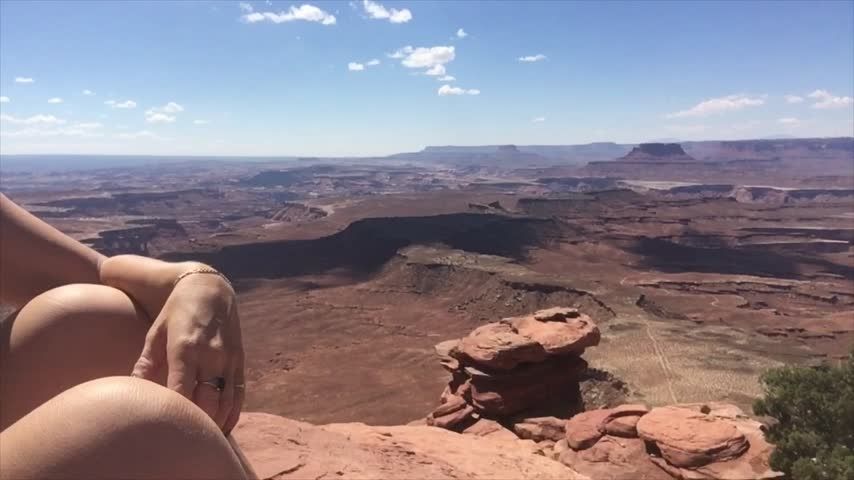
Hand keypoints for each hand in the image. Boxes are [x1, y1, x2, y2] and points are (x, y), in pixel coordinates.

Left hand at [131, 272, 244, 432]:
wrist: (209, 289)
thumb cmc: (175, 312)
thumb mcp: (155, 333)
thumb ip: (145, 365)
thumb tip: (133, 391)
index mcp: (185, 348)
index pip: (181, 390)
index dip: (176, 412)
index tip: (166, 427)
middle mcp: (211, 355)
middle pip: (206, 401)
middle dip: (196, 423)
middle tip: (183, 438)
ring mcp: (229, 358)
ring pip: (226, 402)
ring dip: (215, 423)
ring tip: (202, 438)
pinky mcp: (240, 360)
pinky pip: (239, 394)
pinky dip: (231, 413)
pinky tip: (221, 427)